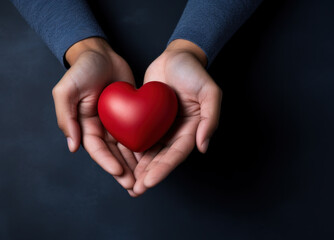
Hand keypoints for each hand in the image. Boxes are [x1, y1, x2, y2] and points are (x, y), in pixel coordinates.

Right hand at [52, 37, 136, 193]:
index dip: (107, 162)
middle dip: (123, 170)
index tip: (120, 172)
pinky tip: (154, 156)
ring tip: (145, 177)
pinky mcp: (131, 114)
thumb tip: (72, 147)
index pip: (97, 149)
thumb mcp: (67, 90)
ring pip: (126, 147)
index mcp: (84, 125)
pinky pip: (138, 132)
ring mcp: (116, 122)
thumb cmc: (82, 70)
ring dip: (135, 163)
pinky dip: (144, 145)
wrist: (102, 53)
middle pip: (113, 154)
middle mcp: (101, 127)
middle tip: (135, 184)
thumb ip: (65, 117)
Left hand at [132, 39, 221, 195]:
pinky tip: (120, 160)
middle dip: (149, 175)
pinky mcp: (148, 118)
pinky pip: (139, 136)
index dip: (163, 169)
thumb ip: (211, 119)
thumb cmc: (195, 72)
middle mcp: (177, 132)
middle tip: (135, 190)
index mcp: (192, 129)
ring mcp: (162, 127)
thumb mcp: (210, 92)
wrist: (177, 56)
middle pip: (162, 158)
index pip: (177, 154)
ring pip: (149, 152)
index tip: (149, 182)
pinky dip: (131, 150)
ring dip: (139, 169)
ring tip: (127, 184)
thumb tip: (203, 147)